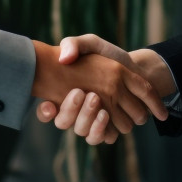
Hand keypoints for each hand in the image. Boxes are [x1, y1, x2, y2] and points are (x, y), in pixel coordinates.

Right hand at [30, 40, 166, 143]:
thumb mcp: (90, 44)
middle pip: (63, 122)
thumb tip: (64, 58)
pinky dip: (102, 129)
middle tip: (82, 94)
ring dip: (87, 119)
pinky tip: (105, 115)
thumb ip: (73, 45)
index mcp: (63, 93)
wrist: (137, 70)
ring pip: (82, 130)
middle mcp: (74, 112)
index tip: (49, 105)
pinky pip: (102, 137)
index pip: (45, 109)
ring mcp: (91, 122)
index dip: (44, 111)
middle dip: (71, 110)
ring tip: (98, 106)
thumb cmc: (108, 57)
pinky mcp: (109, 128)